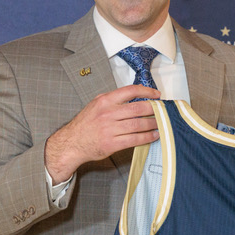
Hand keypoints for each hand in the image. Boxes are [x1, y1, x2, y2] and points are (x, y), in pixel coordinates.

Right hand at [44, 85, 160, 181]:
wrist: (72, 143)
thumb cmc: (86, 124)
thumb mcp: (96, 105)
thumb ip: (114, 100)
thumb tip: (136, 98)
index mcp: (105, 100)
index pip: (130, 91)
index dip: (147, 91)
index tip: (157, 95)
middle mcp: (108, 113)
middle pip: (138, 108)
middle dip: (154, 109)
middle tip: (163, 111)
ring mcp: (110, 129)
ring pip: (139, 124)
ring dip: (153, 124)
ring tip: (161, 123)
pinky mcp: (112, 144)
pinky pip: (135, 139)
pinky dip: (147, 137)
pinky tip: (154, 135)